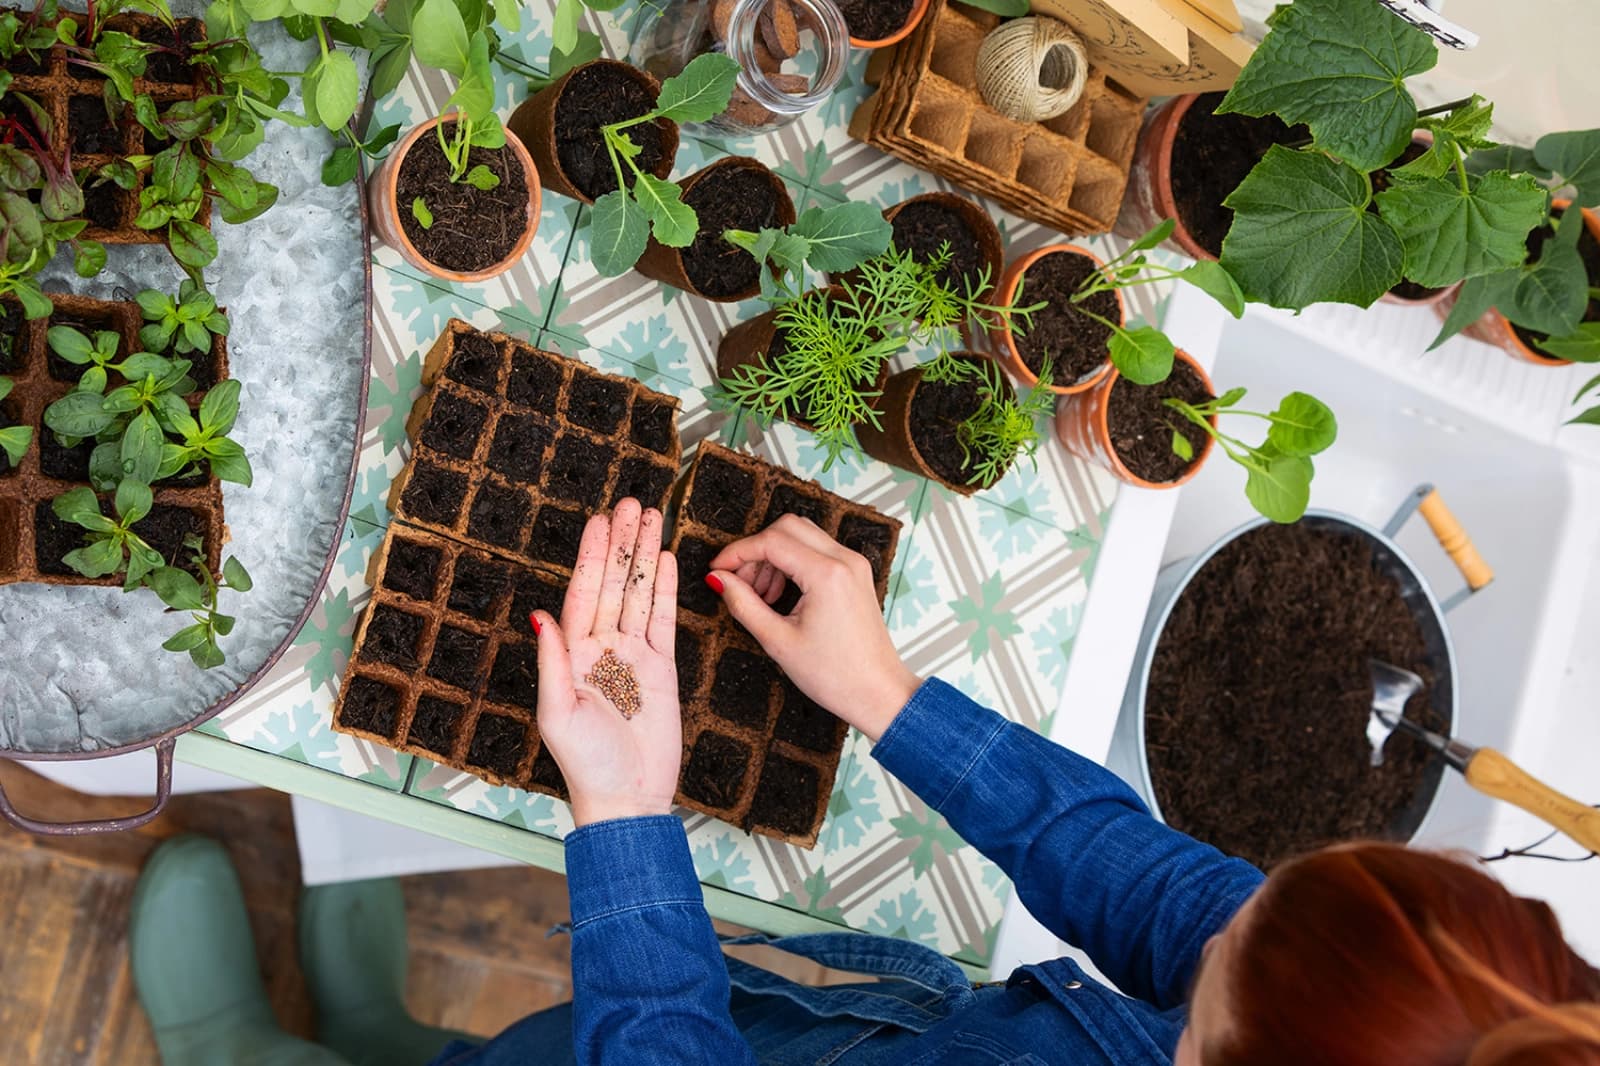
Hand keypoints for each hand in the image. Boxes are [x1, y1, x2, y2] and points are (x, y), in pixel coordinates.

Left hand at [533, 499, 680, 826]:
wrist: (628, 798)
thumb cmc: (586, 764)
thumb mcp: (558, 713)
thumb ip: (552, 662)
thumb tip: (540, 614)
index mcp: (573, 654)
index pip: (583, 594)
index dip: (592, 557)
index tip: (600, 522)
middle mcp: (602, 648)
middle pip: (614, 584)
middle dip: (622, 543)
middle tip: (631, 503)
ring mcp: (633, 656)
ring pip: (640, 594)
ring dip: (645, 556)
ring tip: (653, 518)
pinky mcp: (662, 668)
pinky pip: (664, 621)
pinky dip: (666, 590)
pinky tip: (666, 561)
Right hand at [710, 516, 919, 740]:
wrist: (877, 693)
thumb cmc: (836, 675)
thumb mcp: (778, 641)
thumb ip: (743, 603)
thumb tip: (719, 579)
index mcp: (827, 574)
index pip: (771, 541)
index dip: (737, 552)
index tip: (717, 569)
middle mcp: (845, 561)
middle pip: (787, 527)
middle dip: (756, 550)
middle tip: (739, 582)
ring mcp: (854, 565)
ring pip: (802, 536)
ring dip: (774, 556)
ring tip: (760, 596)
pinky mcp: (855, 574)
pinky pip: (817, 551)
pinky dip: (793, 563)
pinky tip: (780, 595)